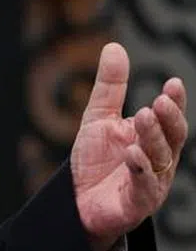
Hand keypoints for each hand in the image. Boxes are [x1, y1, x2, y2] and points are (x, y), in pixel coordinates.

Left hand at [72, 42, 186, 250]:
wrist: (76, 200)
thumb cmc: (95, 160)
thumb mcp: (98, 117)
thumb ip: (110, 86)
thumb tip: (114, 46)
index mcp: (153, 139)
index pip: (169, 119)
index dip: (174, 102)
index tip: (173, 82)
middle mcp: (159, 161)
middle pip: (172, 139)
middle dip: (169, 120)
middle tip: (159, 101)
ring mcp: (151, 183)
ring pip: (161, 160)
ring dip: (153, 138)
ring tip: (142, 115)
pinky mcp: (137, 204)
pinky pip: (144, 186)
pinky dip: (140, 168)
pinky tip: (132, 152)